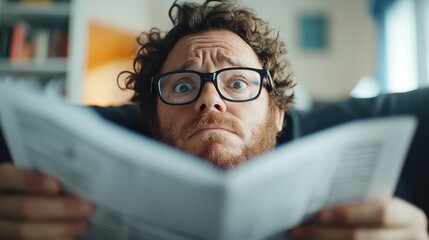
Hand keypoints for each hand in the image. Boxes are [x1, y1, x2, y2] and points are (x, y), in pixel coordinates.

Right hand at [0, 163, 94, 239]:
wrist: (13, 202)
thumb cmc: (31, 185)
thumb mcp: (31, 175)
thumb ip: (47, 176)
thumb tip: (79, 182)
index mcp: (0, 179)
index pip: (9, 178)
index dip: (32, 182)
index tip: (58, 185)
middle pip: (24, 207)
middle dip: (60, 208)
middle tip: (88, 207)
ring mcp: (0, 225)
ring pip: (24, 231)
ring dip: (60, 228)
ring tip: (84, 224)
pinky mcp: (7, 238)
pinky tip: (70, 237)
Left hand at [289, 197, 427, 239]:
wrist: (389, 238)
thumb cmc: (375, 220)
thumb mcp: (375, 210)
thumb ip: (357, 203)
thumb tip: (316, 195)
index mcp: (412, 218)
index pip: (383, 212)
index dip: (350, 213)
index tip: (319, 214)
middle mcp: (413, 239)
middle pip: (361, 237)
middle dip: (324, 234)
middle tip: (297, 230)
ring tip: (299, 237)